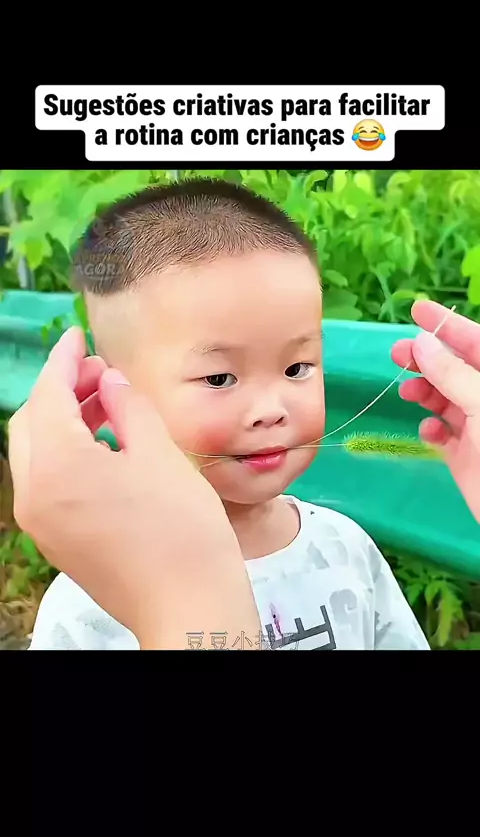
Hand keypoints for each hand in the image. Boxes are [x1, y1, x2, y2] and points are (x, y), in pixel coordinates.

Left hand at [7, 327, 259, 647]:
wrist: (188, 605)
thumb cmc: (182, 529)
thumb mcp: (159, 453)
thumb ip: (128, 407)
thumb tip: (109, 381)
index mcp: (56, 467)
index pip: (48, 396)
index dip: (64, 361)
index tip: (80, 338)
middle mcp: (34, 495)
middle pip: (31, 424)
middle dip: (61, 390)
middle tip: (100, 372)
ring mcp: (41, 523)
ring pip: (36, 454)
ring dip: (64, 422)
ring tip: (109, 405)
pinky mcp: (56, 541)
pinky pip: (47, 482)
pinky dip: (66, 454)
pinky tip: (106, 446)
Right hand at [391, 300, 479, 522]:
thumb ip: (452, 373)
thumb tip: (421, 343)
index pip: (478, 342)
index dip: (449, 325)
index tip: (416, 310)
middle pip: (456, 368)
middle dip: (428, 359)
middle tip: (396, 355)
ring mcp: (478, 427)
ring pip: (444, 398)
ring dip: (425, 391)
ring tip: (407, 392)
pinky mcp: (465, 455)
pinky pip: (442, 432)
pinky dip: (431, 428)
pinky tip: (430, 432)